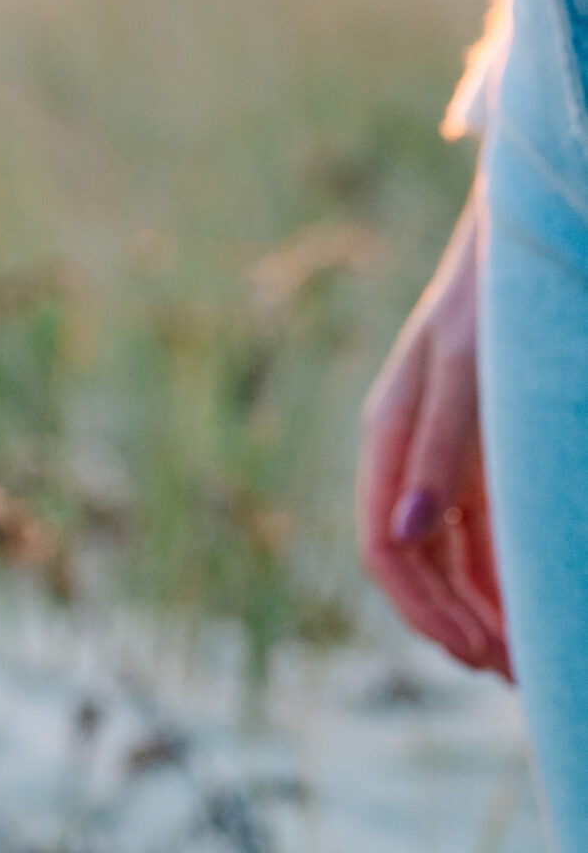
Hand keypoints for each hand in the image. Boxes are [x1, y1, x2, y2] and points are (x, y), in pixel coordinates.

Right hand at [357, 181, 508, 677]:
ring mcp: (442, 453)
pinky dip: (496, 577)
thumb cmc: (494, 298)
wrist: (526, 235)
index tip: (477, 652)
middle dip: (454, 623)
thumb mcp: (469, 370)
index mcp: (390, 432)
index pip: (382, 545)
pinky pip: (476, 533)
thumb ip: (439, 447)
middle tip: (514, 673)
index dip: (423, 608)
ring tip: (525, 659)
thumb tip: (403, 534)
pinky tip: (525, 605)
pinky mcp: (478, 452)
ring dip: (476, 610)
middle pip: (412, 561)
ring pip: (444, 556)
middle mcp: (408, 451)